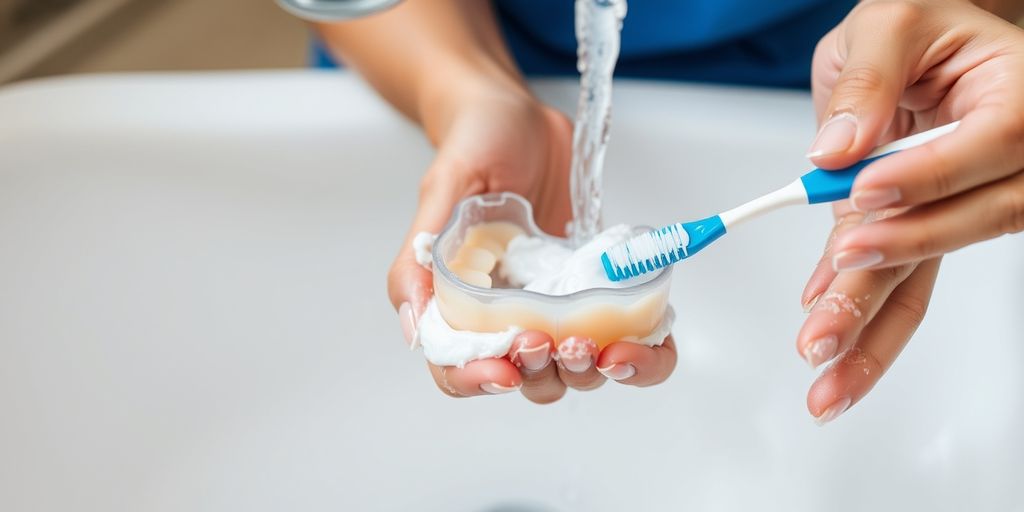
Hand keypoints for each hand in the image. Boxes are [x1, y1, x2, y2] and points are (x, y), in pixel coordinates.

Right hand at [387, 81, 676, 401]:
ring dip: (586, 368)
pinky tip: (639, 335)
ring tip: (596, 340)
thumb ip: (417, 259)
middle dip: (542, 374)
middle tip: (553, 340)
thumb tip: (413, 327)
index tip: (505, 370)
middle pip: (524, 377)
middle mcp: (507, 312)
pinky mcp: (594, 288)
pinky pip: (619, 335)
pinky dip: (636, 350)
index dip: (478, 381)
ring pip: (572, 368)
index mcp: (459, 301)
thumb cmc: (473, 145)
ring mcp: (554, 304)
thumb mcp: (440, 192)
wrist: (522, 117)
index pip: (459, 367)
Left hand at [799, 0, 1023, 421]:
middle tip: (826, 323)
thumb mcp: (888, 23)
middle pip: (962, 227)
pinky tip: (826, 331)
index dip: (925, 179)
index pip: (986, 146)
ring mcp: (967, 201)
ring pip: (930, 269)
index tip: (862, 197)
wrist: (921, 48)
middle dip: (887, 276)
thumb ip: (867, 78)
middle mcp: (1004, 160)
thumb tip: (837, 149)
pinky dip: (861, 305)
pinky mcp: (928, 224)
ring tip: (824, 366)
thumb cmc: (919, 25)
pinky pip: (903, 272)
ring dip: (873, 327)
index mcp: (1014, 98)